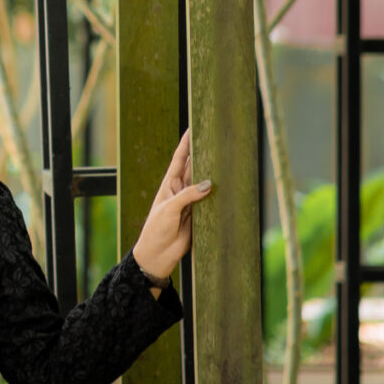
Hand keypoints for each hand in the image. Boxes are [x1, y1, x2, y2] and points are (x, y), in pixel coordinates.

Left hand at [132, 130, 211, 286]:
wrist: (158, 254)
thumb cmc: (156, 229)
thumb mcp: (170, 209)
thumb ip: (188, 196)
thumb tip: (209, 184)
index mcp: (169, 184)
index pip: (179, 160)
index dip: (186, 144)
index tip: (192, 129)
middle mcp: (180, 190)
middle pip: (194, 169)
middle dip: (202, 155)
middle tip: (215, 141)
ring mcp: (190, 203)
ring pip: (203, 184)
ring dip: (212, 174)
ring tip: (224, 159)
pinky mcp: (198, 215)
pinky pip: (209, 202)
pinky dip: (217, 195)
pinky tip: (226, 186)